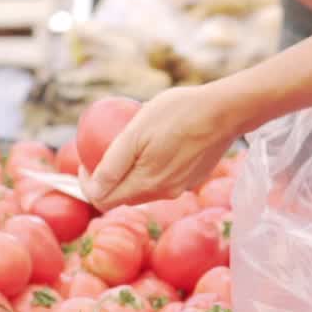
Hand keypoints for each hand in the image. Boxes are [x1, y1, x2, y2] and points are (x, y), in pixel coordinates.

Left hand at [84, 83, 240, 209]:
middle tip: (102, 153)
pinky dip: (151, 168)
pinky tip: (155, 144)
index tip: (86, 161)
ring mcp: (180, 187)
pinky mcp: (193, 178)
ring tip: (128, 146)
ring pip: (144, 189)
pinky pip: (163, 179)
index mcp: (146, 186)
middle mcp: (164, 193)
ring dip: (129, 173)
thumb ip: (112, 165)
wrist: (225, 110)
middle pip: (123, 197)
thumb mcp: (135, 133)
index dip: (87, 185)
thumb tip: (93, 189)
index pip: (103, 201)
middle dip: (106, 180)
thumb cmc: (177, 114)